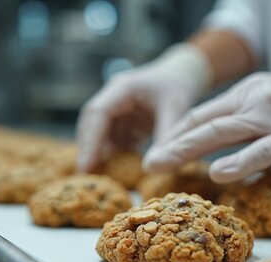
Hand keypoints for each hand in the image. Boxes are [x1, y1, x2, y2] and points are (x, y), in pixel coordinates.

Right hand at [76, 44, 209, 171]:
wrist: (184, 74)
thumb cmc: (179, 86)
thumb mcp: (176, 110)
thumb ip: (165, 137)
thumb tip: (153, 166)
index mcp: (123, 88)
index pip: (99, 113)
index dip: (91, 141)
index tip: (87, 165)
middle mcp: (114, 97)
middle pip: (91, 123)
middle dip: (88, 149)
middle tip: (85, 176)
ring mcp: (117, 109)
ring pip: (99, 133)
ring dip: (99, 153)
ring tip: (99, 177)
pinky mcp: (124, 120)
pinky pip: (113, 139)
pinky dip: (113, 154)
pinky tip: (117, 172)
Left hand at [144, 53, 270, 182]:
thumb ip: (247, 131)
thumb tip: (222, 158)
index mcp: (247, 94)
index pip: (203, 115)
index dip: (177, 134)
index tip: (156, 152)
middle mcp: (255, 100)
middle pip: (204, 122)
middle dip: (172, 144)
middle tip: (147, 162)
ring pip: (223, 132)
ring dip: (188, 150)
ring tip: (162, 165)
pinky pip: (261, 151)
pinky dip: (238, 163)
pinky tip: (218, 174)